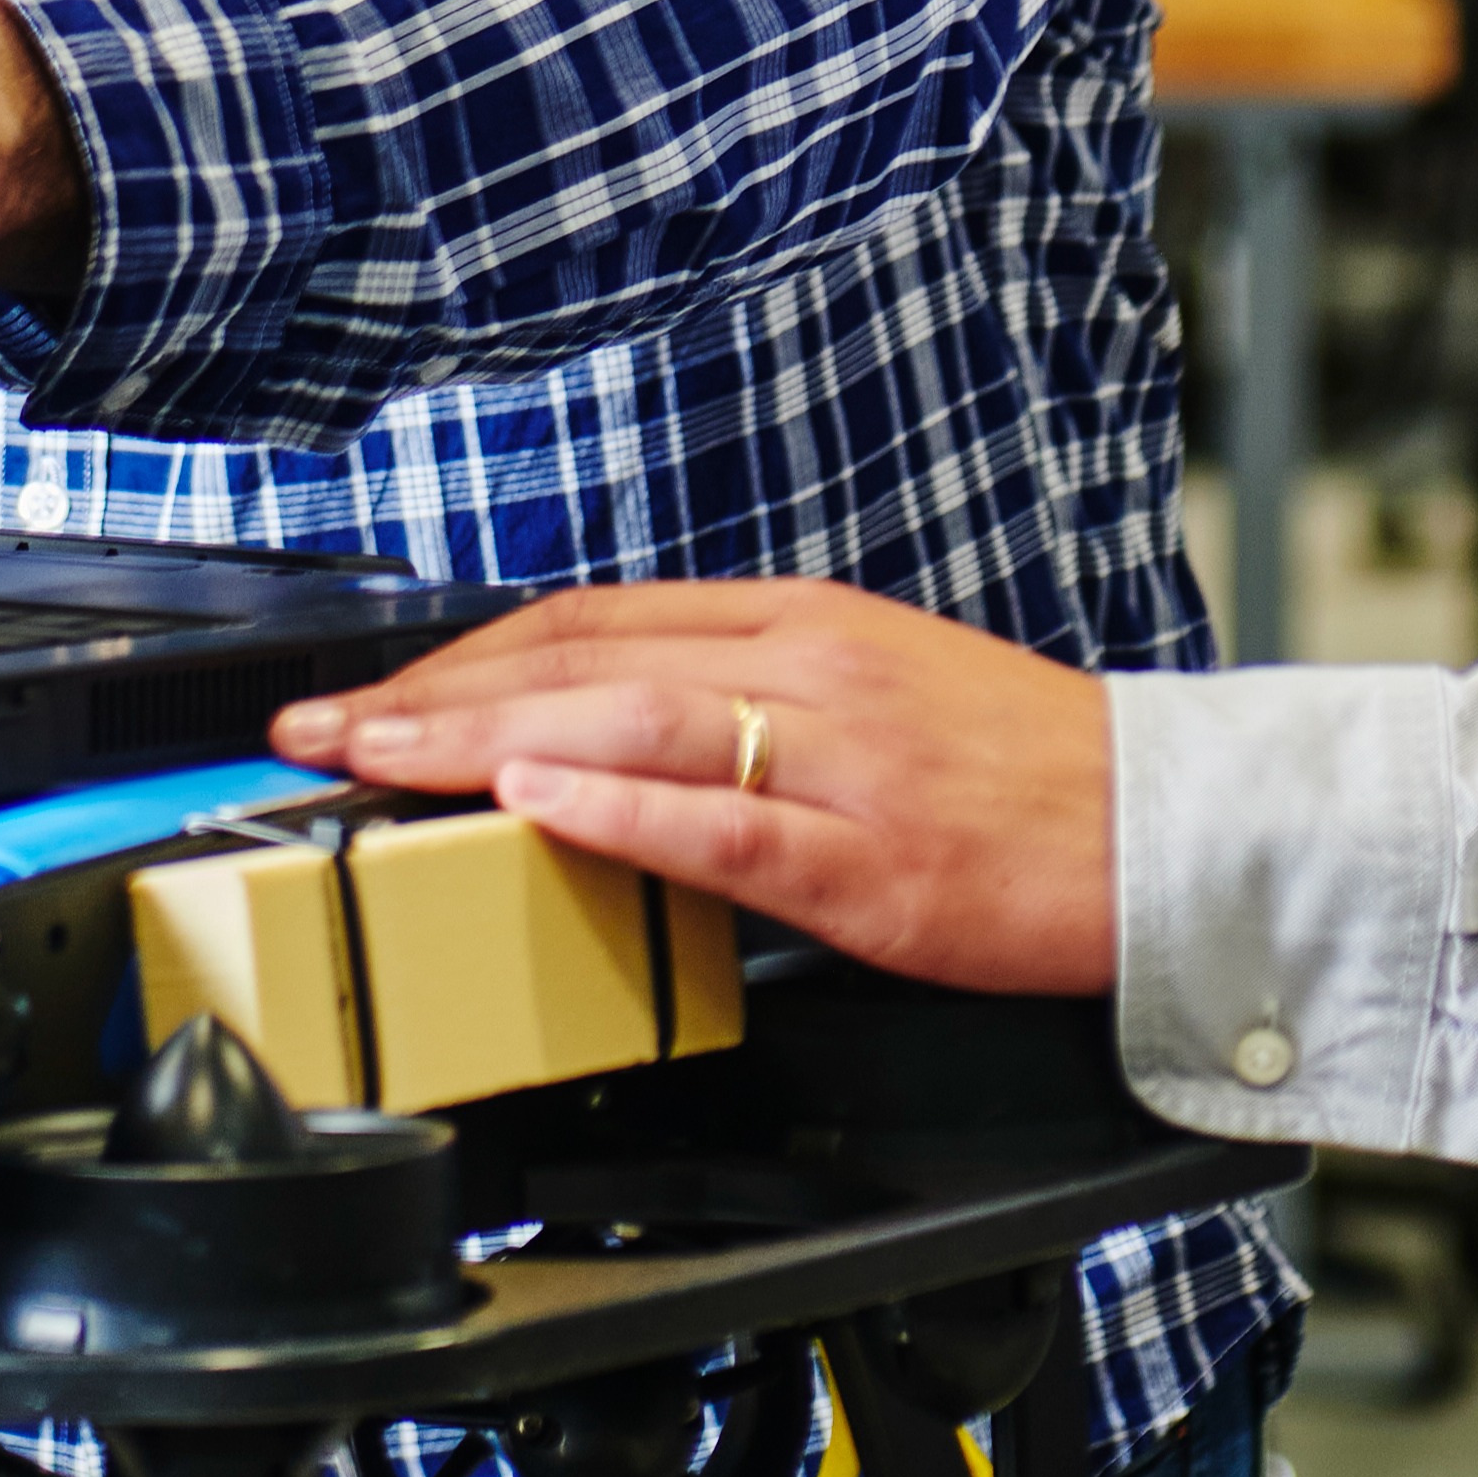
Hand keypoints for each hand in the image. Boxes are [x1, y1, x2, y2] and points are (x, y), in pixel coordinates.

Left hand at [271, 581, 1114, 995]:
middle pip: (582, 658)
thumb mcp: (871, 698)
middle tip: (311, 733)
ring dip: (481, 739)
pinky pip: (725, 823)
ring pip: (629, 721)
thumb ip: (744, 703)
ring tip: (373, 760)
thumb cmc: (1022, 780)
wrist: (1166, 831)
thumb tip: (608, 729)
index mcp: (799, 624)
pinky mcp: (872, 858)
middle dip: (428, 696)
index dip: (460, 654)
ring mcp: (839, 758)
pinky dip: (619, 805)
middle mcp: (807, 666)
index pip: (592, 619)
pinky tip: (535, 801)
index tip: (363, 694)